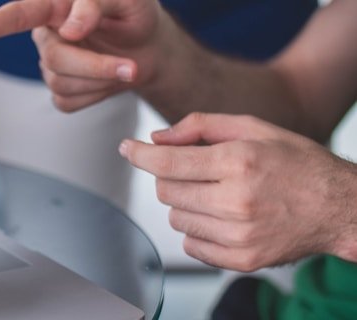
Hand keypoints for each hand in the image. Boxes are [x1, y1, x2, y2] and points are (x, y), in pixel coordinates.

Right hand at [0, 0, 166, 111]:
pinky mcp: (61, 91)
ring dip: (102, 80)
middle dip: (95, 66)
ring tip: (127, 65)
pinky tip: (108, 81)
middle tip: (132, 67)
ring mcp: (50, 65)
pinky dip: (97, 96)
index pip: (17, 15)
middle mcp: (45, 34)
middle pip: (54, 59)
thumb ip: (95, 4)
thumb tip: (70, 29)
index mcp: (53, 6)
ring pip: (61, 84)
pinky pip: (69, 102)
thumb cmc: (134, 14)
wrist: (151, 48)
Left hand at [119, 113, 356, 271]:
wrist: (339, 207)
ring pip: (175, 218)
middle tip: (197, 171)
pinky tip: (222, 217)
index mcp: (239, 162)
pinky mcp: (242, 260)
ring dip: (185, 204)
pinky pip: (191, 245)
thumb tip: (156, 139)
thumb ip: (200, 126)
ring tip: (217, 194)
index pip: (168, 163)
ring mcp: (239, 235)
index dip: (140, 155)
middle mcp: (237, 201)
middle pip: (166, 191)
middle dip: (171, 176)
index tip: (127, 148)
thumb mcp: (254, 128)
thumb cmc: (297, 163)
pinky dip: (197, 231)